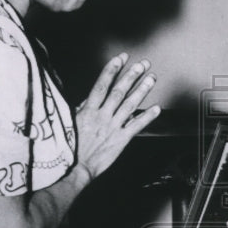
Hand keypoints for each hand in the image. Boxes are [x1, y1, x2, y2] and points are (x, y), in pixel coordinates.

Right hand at [74, 53, 159, 179]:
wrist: (75, 169)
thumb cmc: (70, 147)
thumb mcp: (71, 123)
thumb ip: (83, 109)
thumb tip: (90, 98)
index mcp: (88, 111)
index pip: (101, 85)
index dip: (112, 70)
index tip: (121, 58)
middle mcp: (102, 116)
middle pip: (118, 91)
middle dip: (131, 76)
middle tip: (143, 64)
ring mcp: (112, 128)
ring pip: (129, 105)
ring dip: (141, 90)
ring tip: (151, 78)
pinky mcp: (120, 141)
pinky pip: (136, 126)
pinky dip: (147, 117)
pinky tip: (157, 108)